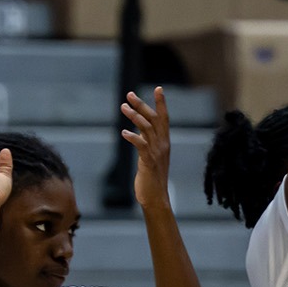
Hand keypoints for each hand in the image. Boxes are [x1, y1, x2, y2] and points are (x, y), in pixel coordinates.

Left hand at [121, 86, 172, 209]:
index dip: (161, 103)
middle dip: (142, 105)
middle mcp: (163, 145)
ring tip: (123, 107)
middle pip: (154, 120)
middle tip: (129, 94)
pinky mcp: (148, 163)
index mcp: (164, 142)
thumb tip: (139, 131)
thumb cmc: (151, 178)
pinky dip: (133, 138)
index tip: (158, 88)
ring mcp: (157, 153)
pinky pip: (142, 146)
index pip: (164, 118)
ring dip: (135, 117)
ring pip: (147, 129)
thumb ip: (147, 142)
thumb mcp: (150, 156)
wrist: (156, 198)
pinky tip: (123, 132)